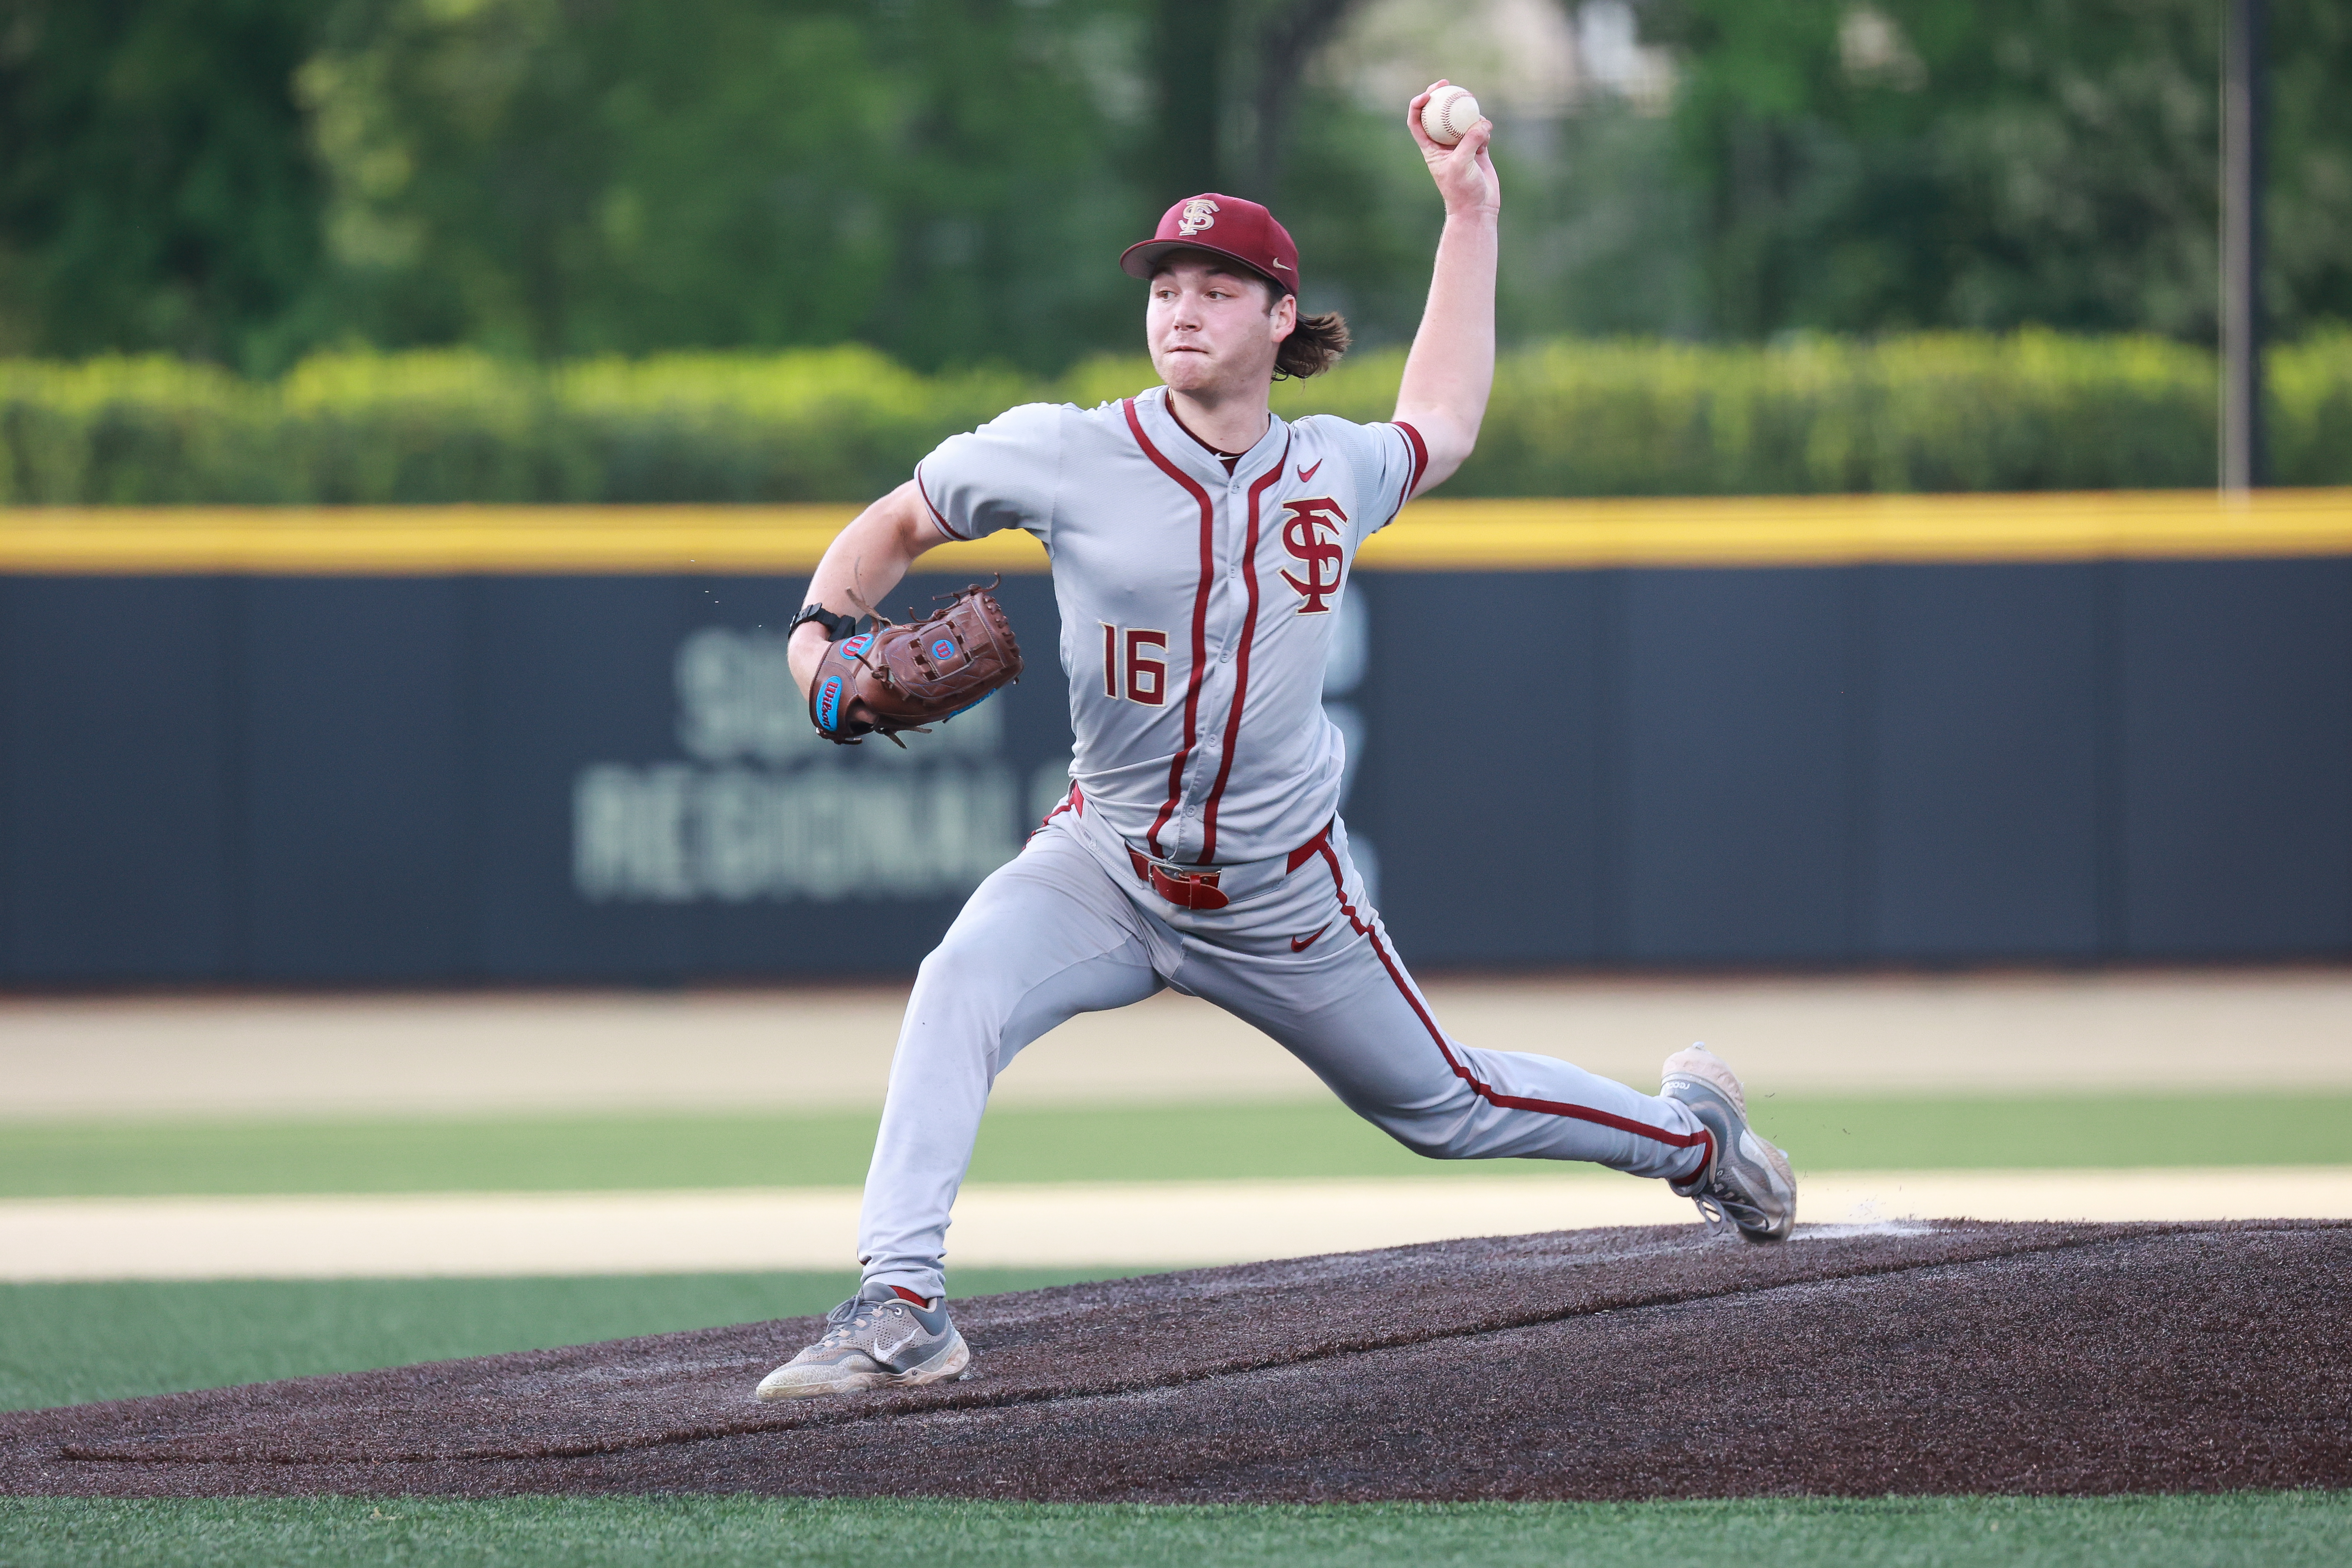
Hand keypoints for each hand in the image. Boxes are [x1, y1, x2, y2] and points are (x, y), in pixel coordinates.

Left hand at [1406, 81, 1498, 219]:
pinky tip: (1488, 134)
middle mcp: (1443, 144)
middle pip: (1437, 114)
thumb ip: (1469, 141)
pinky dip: (1484, 129)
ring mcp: (1460, 145)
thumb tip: (1481, 123)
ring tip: (1476, 114)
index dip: (1417, 105)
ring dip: (1468, 113)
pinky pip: (1480, 130)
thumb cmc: (1462, 190)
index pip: (1416, 121)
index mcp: (1430, 148)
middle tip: (1447, 84)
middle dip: (1440, 96)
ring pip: (1461, 120)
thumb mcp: (1462, 164)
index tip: (1428, 94)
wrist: (1478, 208)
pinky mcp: (1477, 149)